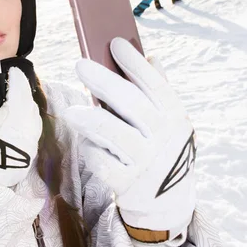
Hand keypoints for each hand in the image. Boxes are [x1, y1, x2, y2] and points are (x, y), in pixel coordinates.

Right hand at [0, 67, 41, 186]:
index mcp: (16, 118)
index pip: (21, 89)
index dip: (16, 77)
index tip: (10, 70)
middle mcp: (30, 127)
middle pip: (29, 100)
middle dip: (20, 90)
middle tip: (7, 84)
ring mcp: (33, 139)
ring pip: (33, 112)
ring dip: (23, 103)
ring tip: (8, 102)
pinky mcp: (33, 148)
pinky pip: (32, 125)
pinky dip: (25, 116)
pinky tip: (12, 119)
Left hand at [62, 37, 195, 235]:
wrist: (167, 203)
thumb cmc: (164, 151)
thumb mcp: (171, 124)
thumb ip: (160, 92)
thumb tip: (151, 57)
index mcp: (175, 118)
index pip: (155, 85)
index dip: (135, 63)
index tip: (115, 43)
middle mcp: (163, 139)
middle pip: (130, 104)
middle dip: (103, 81)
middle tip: (80, 64)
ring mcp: (145, 162)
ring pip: (111, 133)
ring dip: (88, 118)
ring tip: (72, 112)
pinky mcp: (126, 183)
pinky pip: (100, 160)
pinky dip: (91, 149)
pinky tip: (89, 144)